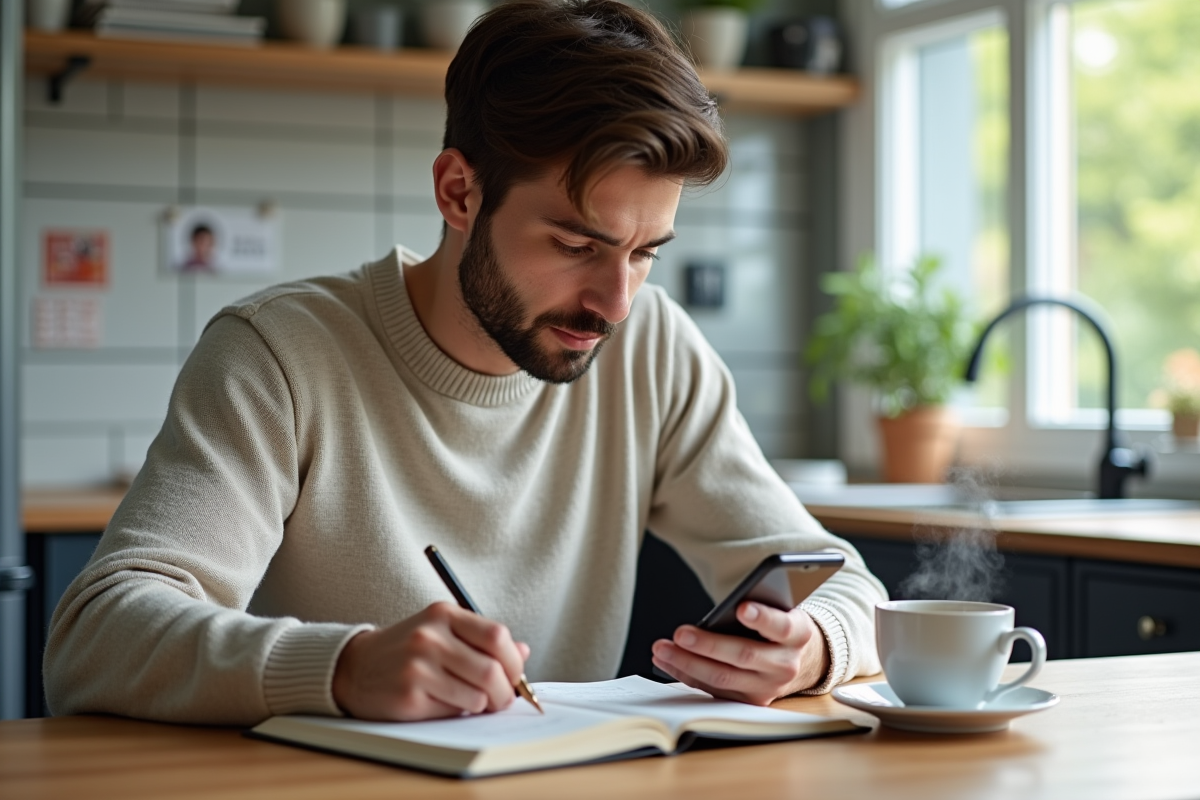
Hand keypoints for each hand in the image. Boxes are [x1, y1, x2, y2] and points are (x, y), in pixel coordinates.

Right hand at [332, 601, 530, 720]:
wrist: (354, 667)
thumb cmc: (407, 650)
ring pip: (477, 696)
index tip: (515, 676)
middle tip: (502, 700)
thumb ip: (481, 640)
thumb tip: (524, 652)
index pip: (497, 636)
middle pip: (491, 670)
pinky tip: (445, 704)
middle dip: (505, 692)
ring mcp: (417, 666)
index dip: (515, 661)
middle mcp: (430, 636)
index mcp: (444, 614)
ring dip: (481, 705)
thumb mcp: (442, 632)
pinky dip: (458, 713)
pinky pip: (453, 711)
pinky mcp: (408, 695)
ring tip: (471, 701)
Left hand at [651, 602, 828, 705]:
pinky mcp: (749, 700)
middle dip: (707, 645)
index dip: (762, 618)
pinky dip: (686, 674)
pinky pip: (712, 688)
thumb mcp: (781, 610)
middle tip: (680, 633)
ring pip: (722, 677)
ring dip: (687, 663)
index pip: (781, 626)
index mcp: (798, 634)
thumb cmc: (779, 627)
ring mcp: (767, 687)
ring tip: (662, 648)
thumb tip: (725, 607)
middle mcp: (785, 664)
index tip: (742, 607)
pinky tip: (667, 660)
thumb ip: (760, 608)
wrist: (798, 660)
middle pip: (743, 655)